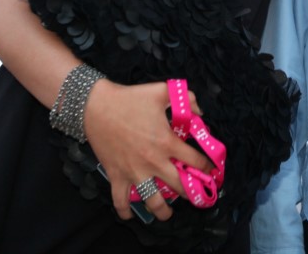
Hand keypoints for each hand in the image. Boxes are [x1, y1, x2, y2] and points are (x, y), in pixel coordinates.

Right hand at [84, 80, 214, 220]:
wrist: (96, 106)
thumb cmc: (130, 98)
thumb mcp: (162, 91)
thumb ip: (186, 99)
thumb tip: (199, 113)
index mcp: (167, 143)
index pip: (194, 161)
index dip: (206, 166)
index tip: (211, 171)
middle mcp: (153, 162)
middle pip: (178, 186)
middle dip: (190, 192)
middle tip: (195, 194)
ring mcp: (134, 172)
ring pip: (152, 201)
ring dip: (163, 211)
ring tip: (167, 215)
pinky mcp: (116, 176)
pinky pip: (120, 201)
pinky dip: (125, 211)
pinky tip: (129, 215)